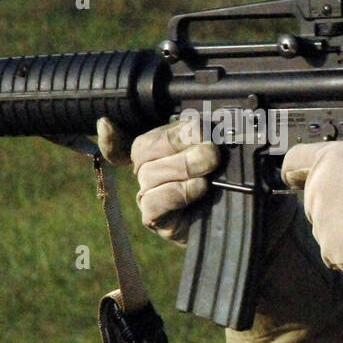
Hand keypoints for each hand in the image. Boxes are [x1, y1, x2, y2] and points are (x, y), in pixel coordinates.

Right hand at [97, 116, 219, 243]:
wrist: (237, 215)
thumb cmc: (225, 180)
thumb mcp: (217, 150)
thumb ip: (201, 134)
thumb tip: (195, 125)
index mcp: (158, 148)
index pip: (124, 139)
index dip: (111, 136)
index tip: (105, 124)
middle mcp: (147, 170)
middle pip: (143, 149)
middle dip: (177, 142)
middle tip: (210, 147)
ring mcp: (147, 195)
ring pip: (149, 174)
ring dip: (185, 166)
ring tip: (211, 166)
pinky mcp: (154, 219)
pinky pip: (155, 201)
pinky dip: (180, 191)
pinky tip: (200, 187)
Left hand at [281, 140, 342, 273]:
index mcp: (327, 160)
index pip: (294, 160)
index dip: (294, 171)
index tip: (294, 179)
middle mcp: (316, 190)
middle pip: (316, 199)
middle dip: (335, 204)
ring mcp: (320, 222)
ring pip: (328, 227)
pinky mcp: (329, 250)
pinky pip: (337, 252)